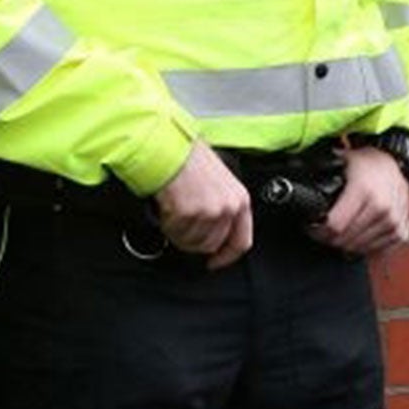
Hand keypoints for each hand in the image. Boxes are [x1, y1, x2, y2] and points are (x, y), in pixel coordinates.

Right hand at [153, 141, 253, 269]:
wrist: (169, 145)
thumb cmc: (190, 158)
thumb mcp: (220, 180)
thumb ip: (223, 207)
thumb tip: (215, 232)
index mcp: (240, 199)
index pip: (241, 242)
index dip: (226, 257)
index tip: (214, 262)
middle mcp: (228, 207)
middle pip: (211, 245)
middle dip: (194, 240)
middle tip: (183, 225)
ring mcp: (208, 211)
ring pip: (192, 242)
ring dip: (180, 232)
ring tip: (175, 210)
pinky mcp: (188, 213)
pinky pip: (175, 232)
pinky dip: (168, 224)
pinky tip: (168, 206)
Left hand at [309, 144, 408, 257]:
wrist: (396, 162)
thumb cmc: (367, 163)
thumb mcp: (342, 160)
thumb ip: (321, 170)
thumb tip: (294, 171)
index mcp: (364, 191)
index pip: (335, 226)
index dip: (318, 231)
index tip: (311, 227)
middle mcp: (381, 208)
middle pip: (345, 240)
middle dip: (328, 238)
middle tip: (322, 230)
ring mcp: (393, 222)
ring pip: (359, 248)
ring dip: (345, 244)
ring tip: (337, 232)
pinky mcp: (401, 231)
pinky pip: (376, 250)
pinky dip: (363, 246)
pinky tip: (356, 235)